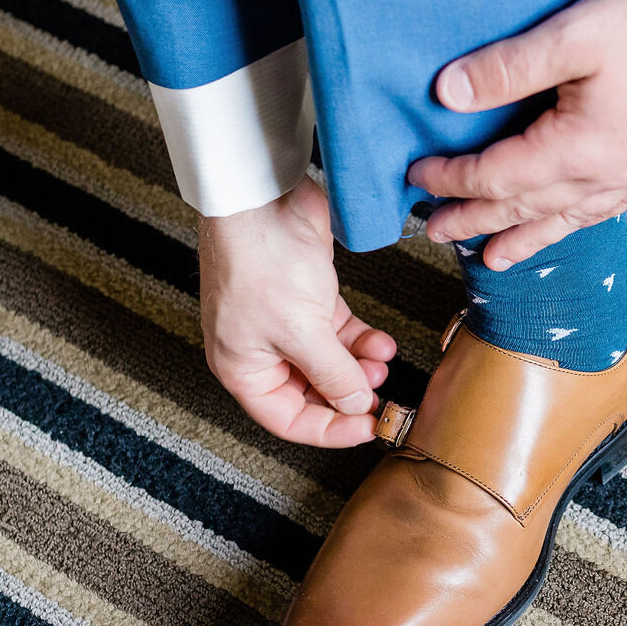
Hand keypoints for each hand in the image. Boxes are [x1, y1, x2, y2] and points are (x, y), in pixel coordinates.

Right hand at [197, 177, 396, 447]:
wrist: (264, 196)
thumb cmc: (261, 259)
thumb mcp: (303, 331)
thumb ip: (333, 374)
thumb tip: (355, 404)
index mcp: (242, 367)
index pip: (289, 419)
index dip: (330, 429)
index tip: (367, 428)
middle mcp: (260, 349)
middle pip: (311, 391)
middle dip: (349, 393)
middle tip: (381, 393)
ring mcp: (284, 322)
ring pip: (329, 361)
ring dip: (360, 366)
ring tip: (383, 362)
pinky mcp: (307, 297)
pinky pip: (338, 332)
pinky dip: (361, 339)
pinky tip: (381, 342)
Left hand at [409, 0, 626, 269]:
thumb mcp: (575, 34)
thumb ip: (509, 67)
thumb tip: (449, 93)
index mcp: (572, 152)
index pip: (493, 178)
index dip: (451, 180)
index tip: (417, 178)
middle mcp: (600, 180)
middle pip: (521, 212)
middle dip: (473, 223)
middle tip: (436, 234)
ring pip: (561, 223)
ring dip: (519, 240)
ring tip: (493, 258)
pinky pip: (597, 213)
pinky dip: (566, 227)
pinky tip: (565, 223)